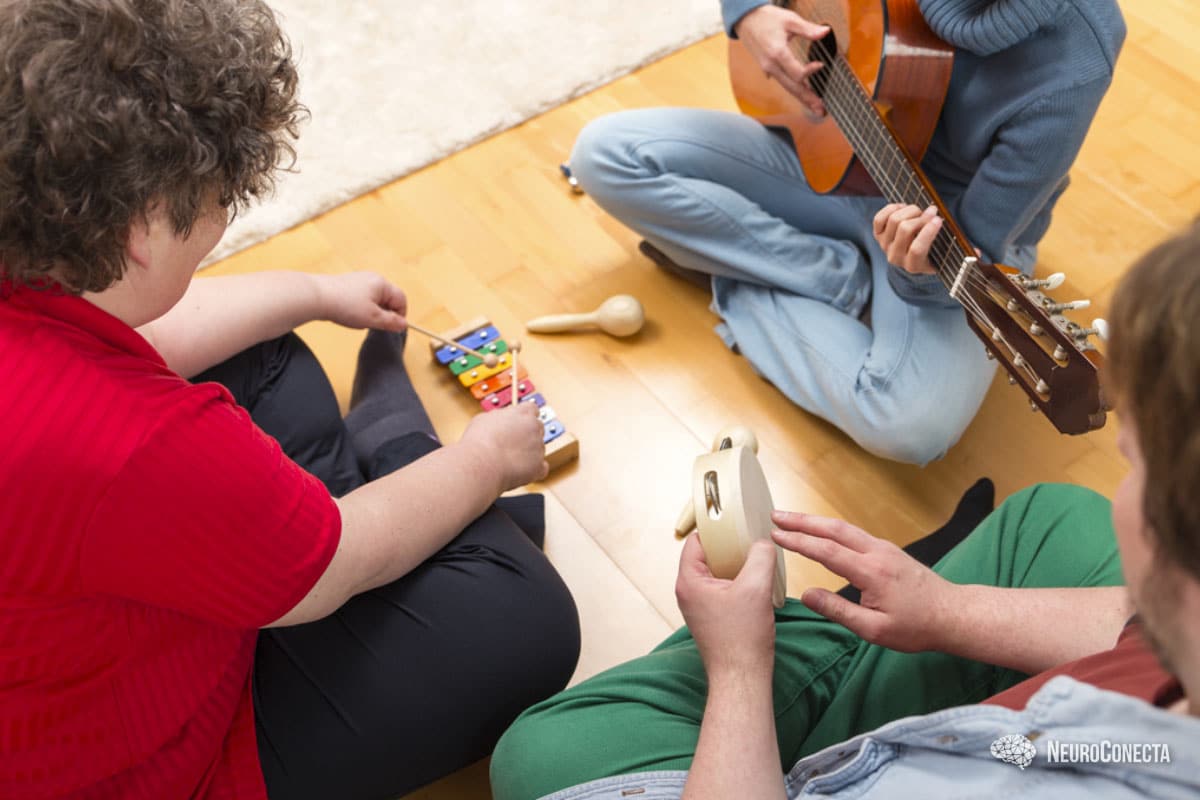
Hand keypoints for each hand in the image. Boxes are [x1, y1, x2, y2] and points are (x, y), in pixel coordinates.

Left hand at [317, 272, 407, 330]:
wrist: (316, 297)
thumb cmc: (345, 305)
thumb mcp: (373, 319)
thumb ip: (391, 322)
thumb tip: (404, 324)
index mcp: (382, 284)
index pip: (401, 299)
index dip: (400, 315)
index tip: (393, 328)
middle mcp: (373, 278)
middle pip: (389, 298)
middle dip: (384, 313)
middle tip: (373, 324)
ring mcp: (359, 279)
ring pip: (375, 299)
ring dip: (372, 312)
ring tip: (358, 319)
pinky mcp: (348, 284)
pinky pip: (363, 297)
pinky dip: (361, 308)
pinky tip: (349, 313)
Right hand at [460, 402, 548, 491]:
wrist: (481, 463)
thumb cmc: (478, 441)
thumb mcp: (484, 419)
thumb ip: (499, 417)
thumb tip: (501, 419)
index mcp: (523, 412)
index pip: (532, 409)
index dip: (525, 417)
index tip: (519, 424)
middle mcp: (534, 427)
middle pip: (538, 428)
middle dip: (528, 435)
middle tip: (512, 444)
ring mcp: (539, 447)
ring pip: (538, 449)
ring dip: (528, 453)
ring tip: (508, 460)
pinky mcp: (539, 466)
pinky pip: (542, 468)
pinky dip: (533, 471)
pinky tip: (520, 471)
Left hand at [676, 535, 777, 679]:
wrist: (742, 678)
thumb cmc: (741, 640)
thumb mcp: (756, 588)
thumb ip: (760, 557)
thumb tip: (763, 542)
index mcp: (689, 581)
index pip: (696, 541)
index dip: (715, 528)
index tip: (733, 519)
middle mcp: (689, 592)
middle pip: (707, 555)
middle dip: (730, 546)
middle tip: (750, 538)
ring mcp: (699, 606)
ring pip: (717, 572)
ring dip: (737, 565)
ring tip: (757, 559)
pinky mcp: (712, 617)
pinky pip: (723, 589)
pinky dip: (738, 582)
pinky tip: (757, 583)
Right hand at [734, 5, 829, 115]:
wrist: (746, 20)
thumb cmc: (767, 18)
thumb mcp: (789, 20)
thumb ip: (808, 29)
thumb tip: (825, 32)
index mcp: (777, 53)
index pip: (795, 72)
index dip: (810, 71)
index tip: (821, 64)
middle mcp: (771, 66)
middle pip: (792, 87)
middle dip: (808, 98)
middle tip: (822, 110)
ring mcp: (768, 70)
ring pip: (788, 88)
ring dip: (803, 99)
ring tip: (816, 108)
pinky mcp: (769, 70)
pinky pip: (784, 83)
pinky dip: (795, 91)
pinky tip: (805, 97)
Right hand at [770, 511, 956, 651]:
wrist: (952, 614)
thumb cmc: (915, 627)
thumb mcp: (873, 630)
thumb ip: (838, 611)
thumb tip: (806, 594)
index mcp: (871, 572)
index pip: (826, 551)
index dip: (798, 541)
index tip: (774, 534)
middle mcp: (877, 552)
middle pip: (832, 528)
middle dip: (801, 521)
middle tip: (774, 515)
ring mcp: (883, 548)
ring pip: (843, 527)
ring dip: (814, 521)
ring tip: (790, 519)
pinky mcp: (887, 550)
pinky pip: (853, 533)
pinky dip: (830, 528)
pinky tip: (820, 530)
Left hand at [872, 204, 943, 274]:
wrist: (911, 258)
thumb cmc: (930, 252)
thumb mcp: (940, 252)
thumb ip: (939, 237)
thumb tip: (933, 212)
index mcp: (913, 265)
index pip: (917, 249)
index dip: (928, 232)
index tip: (938, 219)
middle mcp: (896, 257)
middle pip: (905, 229)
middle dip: (921, 217)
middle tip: (931, 212)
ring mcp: (885, 246)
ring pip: (894, 220)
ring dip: (909, 210)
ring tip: (918, 211)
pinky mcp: (877, 235)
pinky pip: (879, 218)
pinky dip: (891, 209)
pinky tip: (903, 208)